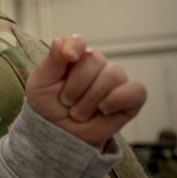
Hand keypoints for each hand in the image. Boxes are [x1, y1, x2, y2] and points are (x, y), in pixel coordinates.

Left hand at [25, 35, 146, 147]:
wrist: (60, 135)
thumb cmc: (49, 106)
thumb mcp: (40, 83)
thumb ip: (52, 61)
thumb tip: (61, 42)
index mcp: (73, 57)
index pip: (78, 41)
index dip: (75, 46)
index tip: (69, 57)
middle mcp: (96, 65)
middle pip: (94, 59)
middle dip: (76, 86)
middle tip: (66, 103)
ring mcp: (115, 80)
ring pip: (113, 74)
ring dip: (91, 98)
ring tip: (79, 113)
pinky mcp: (131, 98)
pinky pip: (136, 90)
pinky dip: (118, 99)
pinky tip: (104, 109)